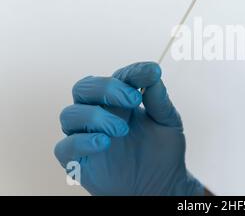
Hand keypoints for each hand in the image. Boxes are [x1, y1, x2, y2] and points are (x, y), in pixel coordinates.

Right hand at [54, 62, 203, 195]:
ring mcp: (85, 135)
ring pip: (70, 114)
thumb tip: (153, 73)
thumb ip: (159, 100)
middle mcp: (98, 112)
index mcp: (119, 100)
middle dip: (107, 88)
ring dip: (95, 116)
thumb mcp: (168, 122)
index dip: (133, 72)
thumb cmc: (162, 150)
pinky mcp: (77, 161)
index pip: (118, 77)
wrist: (160, 184)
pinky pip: (64, 147)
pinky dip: (81, 142)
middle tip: (134, 99)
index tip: (152, 73)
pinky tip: (103, 143)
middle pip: (84, 87)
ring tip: (122, 129)